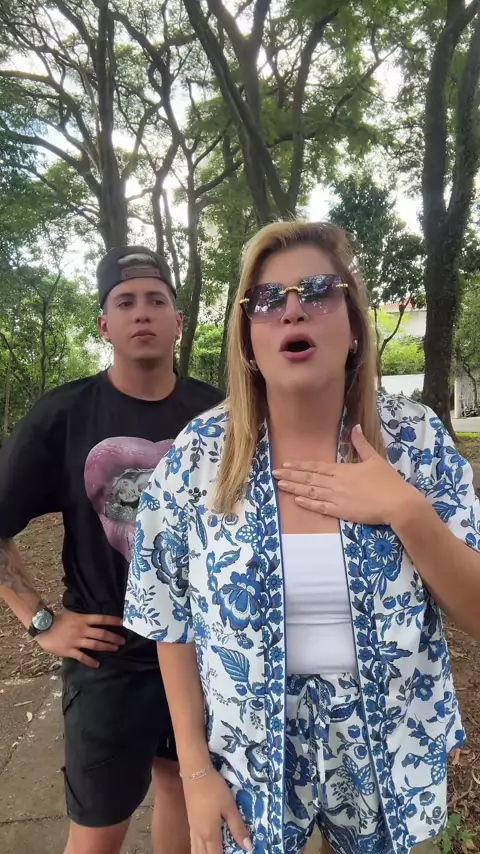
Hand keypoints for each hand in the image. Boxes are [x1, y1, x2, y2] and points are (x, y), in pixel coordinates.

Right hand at [37, 610, 124, 667]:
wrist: (43, 627)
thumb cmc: (58, 620)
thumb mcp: (73, 614)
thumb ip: (84, 618)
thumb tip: (95, 620)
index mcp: (83, 619)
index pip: (101, 619)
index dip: (113, 621)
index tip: (123, 623)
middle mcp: (82, 629)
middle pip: (102, 634)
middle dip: (114, 638)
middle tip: (123, 641)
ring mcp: (77, 640)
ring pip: (95, 644)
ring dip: (107, 647)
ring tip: (115, 649)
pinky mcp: (70, 650)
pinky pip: (82, 657)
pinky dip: (90, 661)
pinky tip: (97, 664)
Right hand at [183, 768, 251, 853]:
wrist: (195, 772)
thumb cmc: (214, 789)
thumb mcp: (229, 806)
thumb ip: (238, 827)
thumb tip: (248, 847)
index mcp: (210, 833)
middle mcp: (200, 834)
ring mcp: (193, 827)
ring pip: (196, 850)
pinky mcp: (190, 820)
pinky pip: (193, 842)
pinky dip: (197, 849)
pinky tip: (200, 846)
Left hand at [273, 424, 421, 526]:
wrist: (397, 503)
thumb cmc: (388, 481)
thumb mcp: (375, 459)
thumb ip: (362, 444)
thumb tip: (356, 427)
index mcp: (343, 470)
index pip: (316, 467)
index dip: (300, 466)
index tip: (286, 464)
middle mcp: (336, 483)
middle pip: (309, 479)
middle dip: (290, 476)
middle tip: (274, 474)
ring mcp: (337, 498)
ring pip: (310, 492)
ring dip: (294, 489)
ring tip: (280, 486)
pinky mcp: (341, 512)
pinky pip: (320, 508)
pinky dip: (308, 504)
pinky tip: (297, 501)